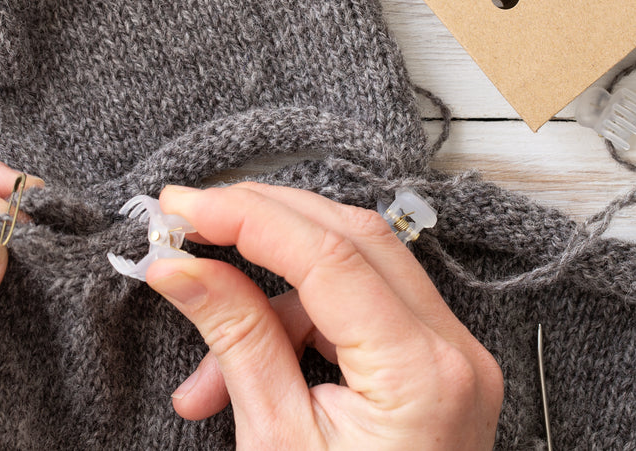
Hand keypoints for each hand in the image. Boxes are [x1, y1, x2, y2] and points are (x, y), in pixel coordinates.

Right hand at [147, 183, 502, 449]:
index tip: (184, 208)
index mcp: (421, 374)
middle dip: (266, 222)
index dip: (250, 217)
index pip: (332, 256)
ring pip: (358, 267)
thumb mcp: (276, 443)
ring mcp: (454, 355)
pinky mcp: (437, 363)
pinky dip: (301, 322)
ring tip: (207, 351)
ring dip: (274, 290)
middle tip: (192, 224)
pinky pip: (364, 309)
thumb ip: (236, 339)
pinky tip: (250, 368)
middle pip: (355, 237)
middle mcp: (455, 351)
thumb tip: (180, 267)